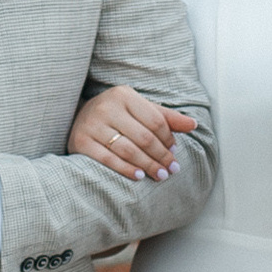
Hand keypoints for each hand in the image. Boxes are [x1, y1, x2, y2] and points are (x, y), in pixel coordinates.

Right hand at [68, 84, 197, 181]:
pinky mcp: (80, 142)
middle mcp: (106, 107)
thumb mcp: (140, 110)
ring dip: (147, 165)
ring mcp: (91, 124)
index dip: (168, 139)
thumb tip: (193, 125)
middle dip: (161, 156)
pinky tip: (139, 177)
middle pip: (143, 137)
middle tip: (172, 170)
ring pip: (127, 149)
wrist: (78, 118)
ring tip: (160, 175)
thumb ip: (166, 117)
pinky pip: (107, 159)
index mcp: (123, 95)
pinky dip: (125, 169)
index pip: (154, 120)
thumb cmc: (116, 115)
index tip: (175, 153)